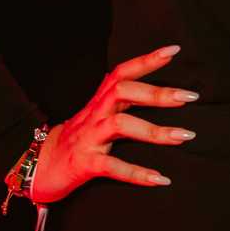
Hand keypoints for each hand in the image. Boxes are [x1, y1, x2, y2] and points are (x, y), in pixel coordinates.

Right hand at [27, 43, 197, 203]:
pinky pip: (112, 166)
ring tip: (184, 136)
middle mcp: (94, 114)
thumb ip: (122, 103)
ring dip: (154, 131)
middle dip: (157, 93)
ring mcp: (89, 137)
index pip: (122, 73)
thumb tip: (159, 94)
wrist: (40, 166)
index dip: (147, 60)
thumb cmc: (77, 139)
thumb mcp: (97, 115)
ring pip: (121, 124)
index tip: (174, 51)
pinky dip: (137, 173)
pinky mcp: (84, 163)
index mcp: (99, 101)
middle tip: (190, 96)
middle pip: (123, 91)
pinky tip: (160, 179)